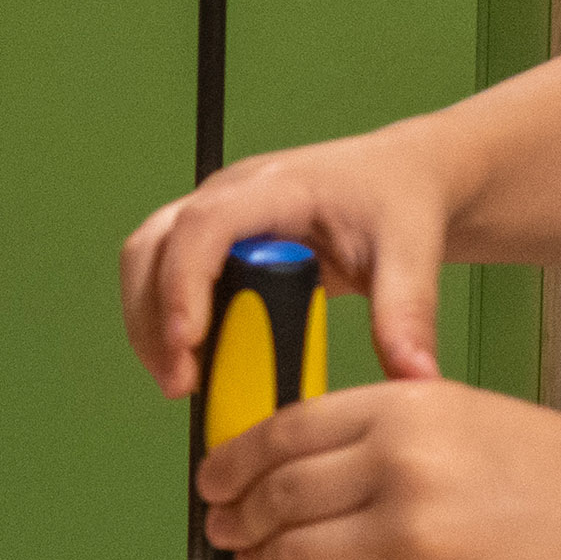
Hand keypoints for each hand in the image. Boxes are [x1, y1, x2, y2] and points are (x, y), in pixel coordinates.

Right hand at [121, 124, 457, 395]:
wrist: (401, 177)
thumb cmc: (400, 200)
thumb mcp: (413, 253)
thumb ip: (409, 314)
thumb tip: (415, 380)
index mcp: (276, 186)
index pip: (204, 225)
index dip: (183, 284)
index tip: (188, 344)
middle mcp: (231, 194)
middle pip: (154, 245)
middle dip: (153, 316)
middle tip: (180, 382)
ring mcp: (215, 215)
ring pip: (146, 261)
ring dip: (148, 324)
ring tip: (182, 382)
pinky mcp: (213, 242)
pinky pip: (162, 276)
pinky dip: (162, 321)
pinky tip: (193, 365)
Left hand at [199, 378, 560, 559]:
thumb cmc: (546, 469)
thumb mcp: (454, 412)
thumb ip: (372, 431)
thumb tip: (287, 464)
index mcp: (401, 408)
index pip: (284, 432)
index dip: (234, 461)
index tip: (214, 478)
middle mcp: (396, 467)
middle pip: (277, 496)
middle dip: (236, 518)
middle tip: (223, 529)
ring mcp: (405, 539)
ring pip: (292, 557)